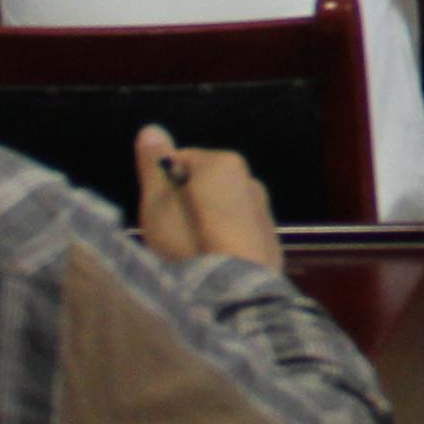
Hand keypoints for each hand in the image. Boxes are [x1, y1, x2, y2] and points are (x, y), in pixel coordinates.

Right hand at [134, 125, 285, 274]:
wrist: (236, 294)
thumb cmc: (189, 243)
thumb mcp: (157, 204)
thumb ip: (154, 166)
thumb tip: (152, 128)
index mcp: (224, 163)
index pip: (178, 160)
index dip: (161, 186)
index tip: (156, 214)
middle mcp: (251, 179)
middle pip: (201, 184)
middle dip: (184, 204)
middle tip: (171, 236)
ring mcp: (265, 211)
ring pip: (220, 209)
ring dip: (204, 223)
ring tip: (192, 253)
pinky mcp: (271, 242)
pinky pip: (237, 232)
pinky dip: (224, 241)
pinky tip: (214, 262)